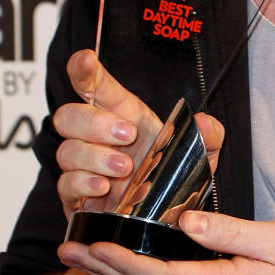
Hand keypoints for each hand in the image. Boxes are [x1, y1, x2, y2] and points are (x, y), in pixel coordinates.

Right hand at [52, 49, 223, 217]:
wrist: (163, 215)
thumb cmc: (171, 176)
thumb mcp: (198, 154)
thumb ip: (208, 135)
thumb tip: (204, 122)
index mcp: (120, 115)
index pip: (93, 85)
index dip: (84, 70)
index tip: (86, 60)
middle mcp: (95, 138)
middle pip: (68, 116)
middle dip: (94, 123)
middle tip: (128, 134)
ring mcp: (83, 167)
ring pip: (67, 151)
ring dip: (95, 157)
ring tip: (125, 168)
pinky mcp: (76, 197)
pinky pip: (65, 185)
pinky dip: (82, 183)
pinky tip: (103, 187)